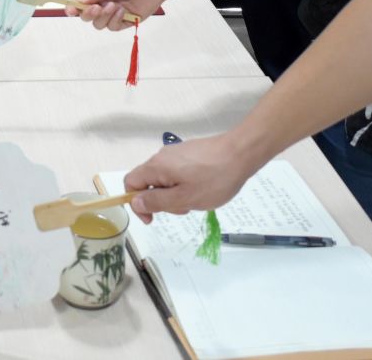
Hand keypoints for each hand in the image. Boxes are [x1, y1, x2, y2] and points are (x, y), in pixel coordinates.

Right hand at [73, 0, 206, 31]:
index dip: (73, 7)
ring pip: (100, 24)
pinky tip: (122, 10)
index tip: (70, 10)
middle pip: (88, 16)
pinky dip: (116, 20)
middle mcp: (104, 4)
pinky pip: (114, 26)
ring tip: (114, 6)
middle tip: (95, 8)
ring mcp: (115, 14)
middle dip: (88, 14)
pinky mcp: (127, 21)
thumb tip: (80, 0)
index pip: (82, 2)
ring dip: (104, 17)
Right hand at [123, 132, 258, 220]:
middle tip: (185, 208)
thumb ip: (156, 202)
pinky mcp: (190, 153)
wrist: (241, 153)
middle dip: (162, 200)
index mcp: (156, 167)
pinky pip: (178, 172)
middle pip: (149, 182)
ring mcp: (177, 153)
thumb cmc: (213, 178)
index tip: (153, 218)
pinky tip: (204, 188)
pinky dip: (185, 185)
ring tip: (198, 199)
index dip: (136, 203)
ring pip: (165, 179)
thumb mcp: (184, 198)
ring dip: (175, 194)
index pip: (130, 182)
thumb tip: (134, 202)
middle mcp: (162, 157)